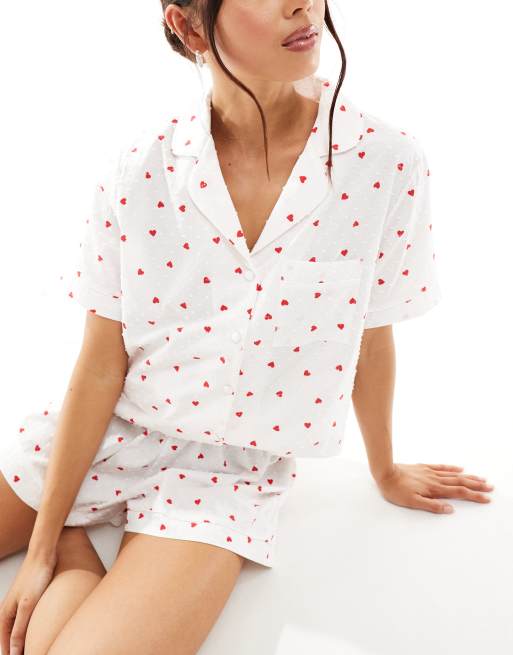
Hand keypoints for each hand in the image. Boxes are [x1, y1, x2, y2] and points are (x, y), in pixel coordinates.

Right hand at [0, 549, 57, 654]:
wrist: (43, 554)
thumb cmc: (35, 576)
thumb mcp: (27, 605)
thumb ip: (19, 629)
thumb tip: (13, 652)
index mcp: (4, 615)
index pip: (5, 645)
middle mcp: (9, 612)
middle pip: (11, 639)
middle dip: (18, 651)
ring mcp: (19, 606)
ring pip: (19, 631)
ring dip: (25, 641)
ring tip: (36, 650)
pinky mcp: (30, 600)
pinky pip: (28, 621)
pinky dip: (31, 630)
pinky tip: (41, 633)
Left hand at [375, 462, 493, 513]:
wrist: (385, 473)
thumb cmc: (396, 491)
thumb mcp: (412, 503)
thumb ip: (431, 506)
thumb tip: (450, 509)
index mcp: (434, 489)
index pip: (459, 493)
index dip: (474, 496)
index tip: (487, 498)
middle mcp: (435, 480)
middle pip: (460, 483)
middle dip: (476, 485)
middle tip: (490, 487)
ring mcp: (430, 472)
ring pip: (453, 475)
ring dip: (468, 477)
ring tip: (481, 478)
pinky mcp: (423, 467)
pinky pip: (441, 467)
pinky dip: (452, 468)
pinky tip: (459, 468)